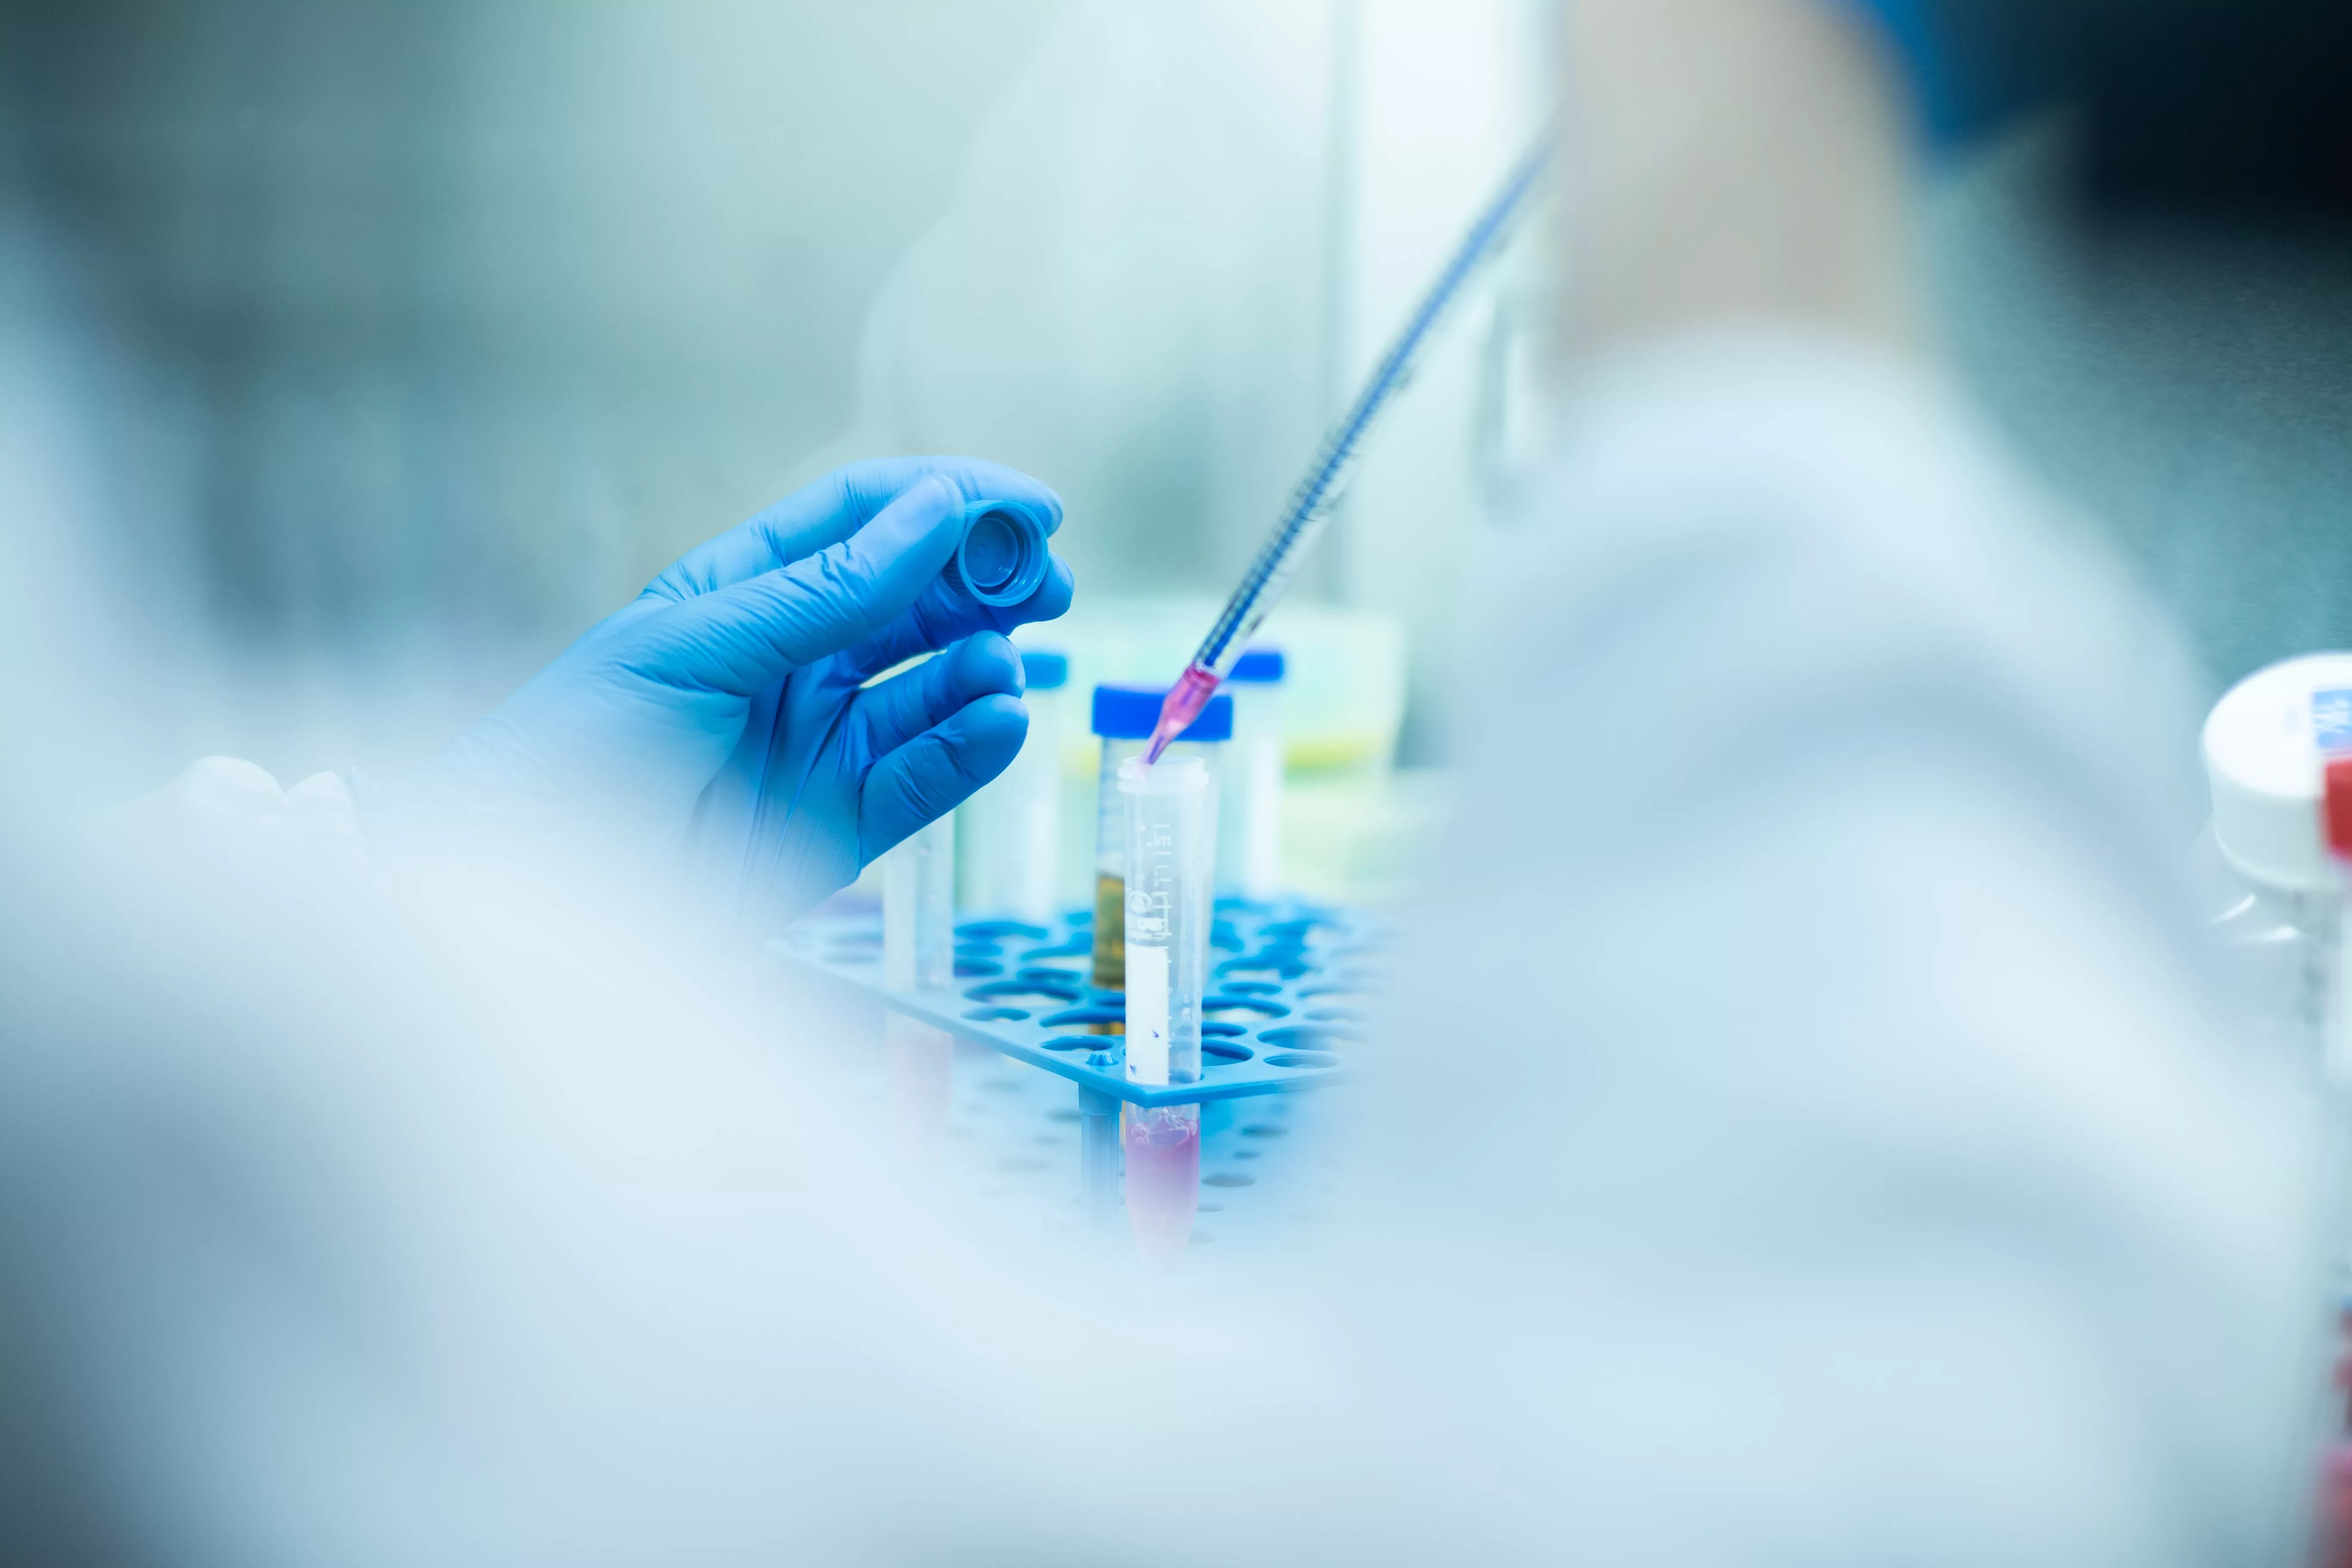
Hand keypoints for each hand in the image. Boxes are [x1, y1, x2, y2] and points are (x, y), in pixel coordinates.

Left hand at [364, 457, 1072, 927]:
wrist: (527, 892)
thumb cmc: (572, 748)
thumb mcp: (695, 646)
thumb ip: (824, 591)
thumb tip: (934, 515)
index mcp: (745, 593)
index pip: (864, 521)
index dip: (949, 503)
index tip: (1026, 506)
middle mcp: (793, 660)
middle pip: (917, 600)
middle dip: (987, 585)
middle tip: (1049, 584)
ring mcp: (822, 742)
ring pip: (932, 689)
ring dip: (982, 668)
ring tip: (1006, 668)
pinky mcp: (842, 824)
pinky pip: (926, 774)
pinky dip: (972, 746)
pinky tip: (1000, 719)